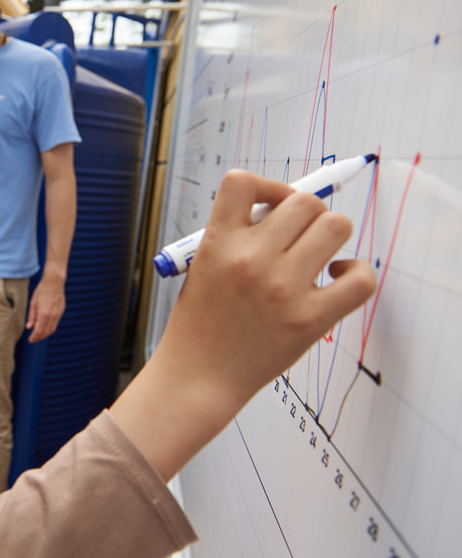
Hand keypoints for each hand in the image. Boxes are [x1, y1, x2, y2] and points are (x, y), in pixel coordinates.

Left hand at [25, 274, 65, 342]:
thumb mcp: (33, 302)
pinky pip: (56, 323)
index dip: (34, 337)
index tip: (30, 340)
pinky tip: (45, 327)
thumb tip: (29, 327)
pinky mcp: (61, 311)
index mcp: (44, 313)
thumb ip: (31, 316)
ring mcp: (58, 314)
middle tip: (33, 339)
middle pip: (46, 332)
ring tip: (38, 335)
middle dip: (39, 338)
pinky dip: (50, 328)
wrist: (54, 282)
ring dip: (45, 334)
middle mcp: (52, 315)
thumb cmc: (42, 290)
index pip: (39, 331)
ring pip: (52, 329)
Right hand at [160, 169, 376, 407]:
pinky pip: (360, 279)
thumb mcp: (202, 267)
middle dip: (306, 213)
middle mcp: (252, 259)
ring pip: (335, 227)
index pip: (243, 182)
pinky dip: (357, 272)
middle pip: (304, 202)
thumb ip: (237, 237)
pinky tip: (336, 279)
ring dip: (331, 235)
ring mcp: (283, 288)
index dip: (267, 187)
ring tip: (318, 255)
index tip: (270, 205)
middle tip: (299, 236)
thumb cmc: (199, 324)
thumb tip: (285, 212)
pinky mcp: (310, 318)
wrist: (197, 376)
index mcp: (218, 243)